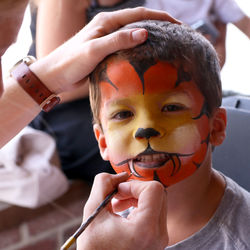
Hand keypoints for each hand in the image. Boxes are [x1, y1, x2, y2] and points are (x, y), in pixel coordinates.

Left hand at [30, 7, 179, 93]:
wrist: (56, 76)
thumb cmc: (70, 62)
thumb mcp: (94, 50)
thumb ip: (117, 40)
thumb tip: (144, 32)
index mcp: (107, 22)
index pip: (139, 14)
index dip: (159, 18)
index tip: (177, 24)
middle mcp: (109, 29)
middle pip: (139, 23)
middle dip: (159, 26)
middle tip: (176, 35)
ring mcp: (108, 41)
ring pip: (134, 37)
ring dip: (150, 39)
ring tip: (166, 46)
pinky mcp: (107, 54)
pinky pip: (128, 49)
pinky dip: (139, 51)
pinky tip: (147, 58)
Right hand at [77, 172, 167, 249]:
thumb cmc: (94, 248)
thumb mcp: (92, 211)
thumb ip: (103, 184)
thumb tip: (120, 175)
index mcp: (146, 229)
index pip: (154, 189)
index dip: (134, 184)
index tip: (117, 191)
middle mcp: (159, 234)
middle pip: (158, 193)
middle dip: (135, 189)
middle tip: (116, 195)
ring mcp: (161, 238)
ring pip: (157, 201)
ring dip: (136, 196)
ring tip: (117, 204)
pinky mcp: (158, 239)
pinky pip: (154, 211)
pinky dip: (139, 205)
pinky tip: (123, 211)